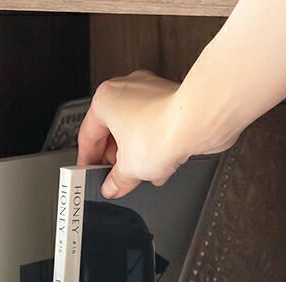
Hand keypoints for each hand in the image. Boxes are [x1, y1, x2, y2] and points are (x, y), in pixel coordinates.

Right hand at [77, 70, 190, 199]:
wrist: (199, 122)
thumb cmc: (161, 130)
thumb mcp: (129, 169)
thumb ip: (117, 181)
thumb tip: (112, 187)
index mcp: (106, 100)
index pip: (87, 135)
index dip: (87, 160)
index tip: (88, 173)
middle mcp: (127, 91)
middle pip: (113, 132)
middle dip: (115, 159)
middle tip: (115, 179)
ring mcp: (151, 94)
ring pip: (136, 130)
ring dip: (137, 155)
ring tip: (140, 175)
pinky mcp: (173, 102)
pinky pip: (157, 129)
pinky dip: (157, 148)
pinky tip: (161, 167)